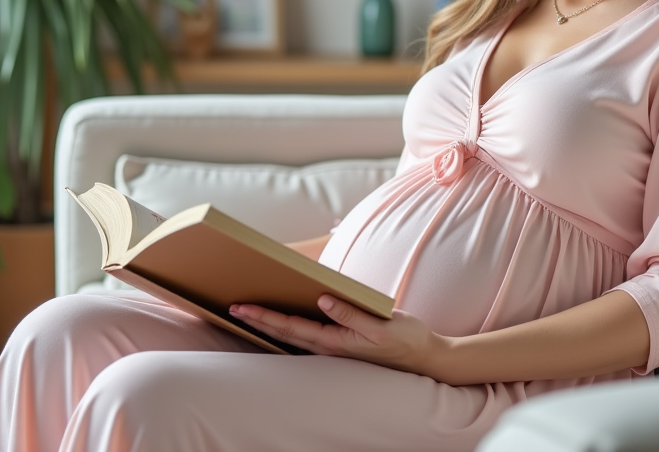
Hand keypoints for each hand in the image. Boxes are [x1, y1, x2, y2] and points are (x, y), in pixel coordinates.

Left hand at [229, 296, 445, 378]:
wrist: (425, 357)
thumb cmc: (405, 339)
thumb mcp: (383, 325)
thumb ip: (352, 314)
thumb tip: (323, 300)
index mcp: (337, 342)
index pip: (293, 328)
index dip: (266, 317)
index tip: (244, 307)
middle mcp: (331, 347)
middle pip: (286, 333)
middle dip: (259, 321)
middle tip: (233, 307)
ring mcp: (335, 348)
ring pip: (294, 337)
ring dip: (270, 326)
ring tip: (250, 313)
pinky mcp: (342, 345)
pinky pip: (308, 337)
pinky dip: (289, 329)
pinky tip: (281, 322)